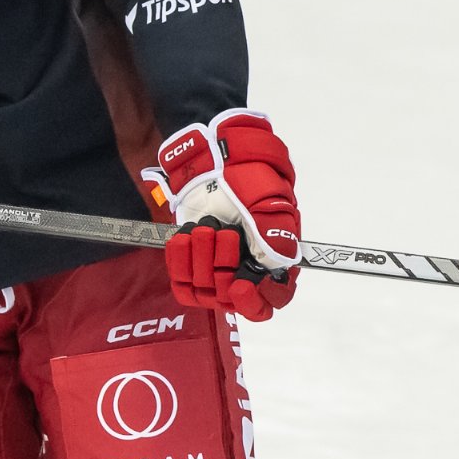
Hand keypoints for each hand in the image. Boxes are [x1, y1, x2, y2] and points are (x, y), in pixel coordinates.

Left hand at [144, 109, 301, 321]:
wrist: (211, 158)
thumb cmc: (247, 176)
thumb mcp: (270, 202)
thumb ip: (277, 237)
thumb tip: (278, 266)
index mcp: (275, 257)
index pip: (274, 298)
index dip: (257, 300)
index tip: (239, 285)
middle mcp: (247, 268)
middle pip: (234, 299)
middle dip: (222, 267)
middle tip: (221, 234)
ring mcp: (218, 267)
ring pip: (206, 292)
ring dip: (201, 259)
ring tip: (204, 227)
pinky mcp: (191, 263)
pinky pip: (182, 283)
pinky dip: (180, 261)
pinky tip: (184, 237)